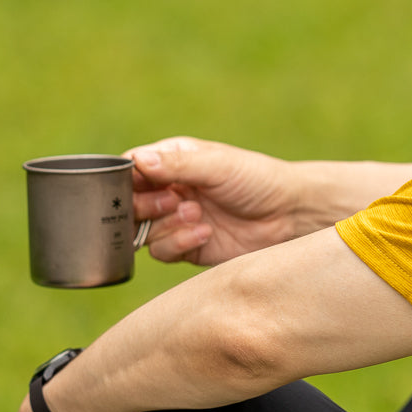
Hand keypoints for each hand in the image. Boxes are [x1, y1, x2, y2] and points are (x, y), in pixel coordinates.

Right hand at [126, 137, 300, 266]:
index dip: (125, 180)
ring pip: (143, 232)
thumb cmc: (257, 180)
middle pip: (129, 205)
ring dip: (167, 226)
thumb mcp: (217, 165)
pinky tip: (204, 234)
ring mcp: (174, 221)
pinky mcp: (184, 247)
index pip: (131, 169)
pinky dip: (178, 244)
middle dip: (145, 207)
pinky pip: (161, 252)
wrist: (286, 217)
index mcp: (172, 162)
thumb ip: (177, 164)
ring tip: (197, 216)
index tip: (135, 186)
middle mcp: (168, 191)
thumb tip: (138, 160)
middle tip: (171, 202)